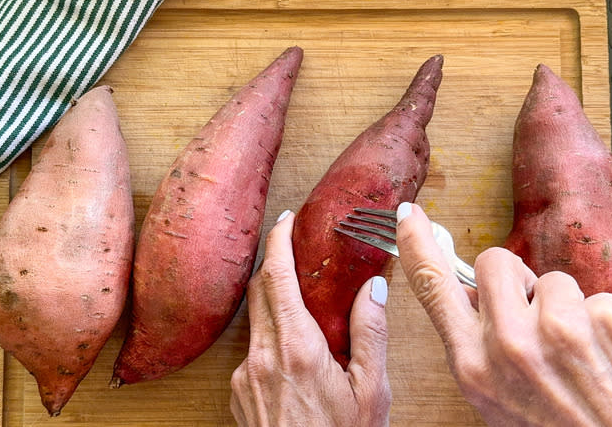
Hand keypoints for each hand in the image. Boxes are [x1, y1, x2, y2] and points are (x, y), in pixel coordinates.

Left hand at [230, 210, 391, 425]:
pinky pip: (251, 349)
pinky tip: (295, 352)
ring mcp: (244, 375)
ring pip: (254, 320)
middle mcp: (261, 356)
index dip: (279, 242)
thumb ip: (370, 334)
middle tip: (295, 249)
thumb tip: (373, 288)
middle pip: (259, 290)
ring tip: (304, 304)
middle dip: (274, 263)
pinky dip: (270, 336)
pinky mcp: (237, 391)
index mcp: (297, 349)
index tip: (286, 220)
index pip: (276, 278)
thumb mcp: (371, 392)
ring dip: (273, 302)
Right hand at [395, 202, 611, 425]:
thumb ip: (478, 347)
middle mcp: (513, 344)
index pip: (433, 288)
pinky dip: (605, 324)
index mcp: (476, 366)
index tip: (409, 216)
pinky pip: (600, 297)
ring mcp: (564, 329)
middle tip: (530, 312)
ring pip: (553, 279)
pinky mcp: (611, 321)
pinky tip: (609, 358)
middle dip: (514, 280)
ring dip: (565, 307)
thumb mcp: (494, 399)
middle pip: (495, 261)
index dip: (417, 245)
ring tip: (579, 353)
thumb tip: (477, 300)